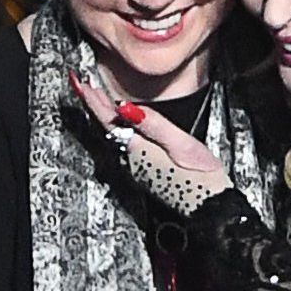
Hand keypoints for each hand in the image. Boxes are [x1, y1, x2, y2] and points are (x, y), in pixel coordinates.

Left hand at [70, 73, 230, 214]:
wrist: (209, 208)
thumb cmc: (199, 176)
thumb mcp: (180, 144)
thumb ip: (152, 124)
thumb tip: (124, 106)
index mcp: (138, 149)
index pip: (109, 119)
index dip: (93, 99)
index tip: (80, 82)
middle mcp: (132, 159)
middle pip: (107, 127)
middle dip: (94, 104)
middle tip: (82, 84)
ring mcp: (137, 167)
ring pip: (114, 135)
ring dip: (104, 115)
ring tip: (96, 97)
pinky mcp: (145, 171)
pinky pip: (124, 143)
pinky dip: (117, 127)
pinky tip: (121, 122)